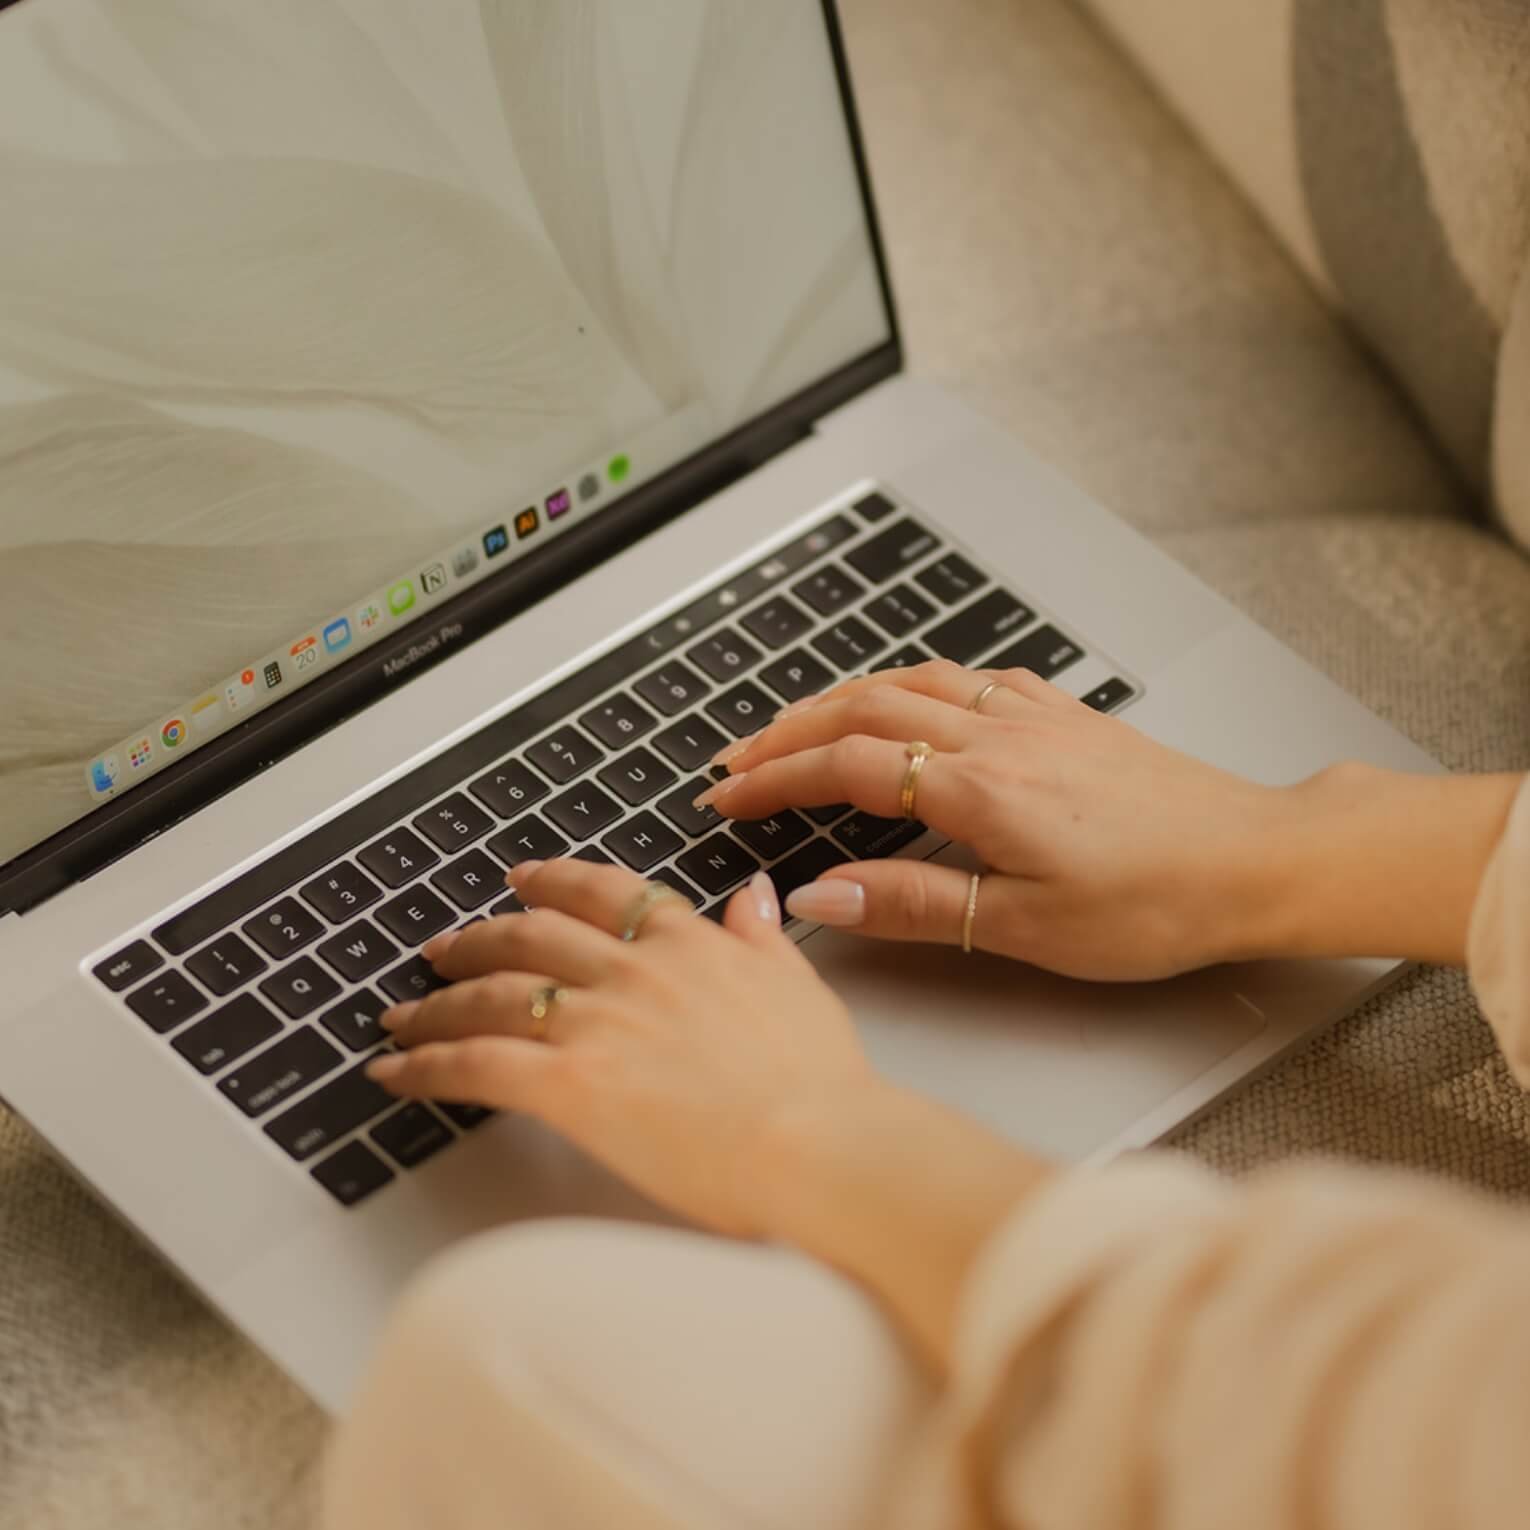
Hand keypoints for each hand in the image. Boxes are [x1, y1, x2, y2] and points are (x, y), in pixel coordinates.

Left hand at [367, 860, 871, 1237]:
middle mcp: (633, 969)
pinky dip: (426, 1065)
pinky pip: (476, 1064)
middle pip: (529, 936)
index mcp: (688, 943)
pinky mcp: (569, 1084)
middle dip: (476, 940)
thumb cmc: (819, 1083)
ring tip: (403, 1014)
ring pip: (490, 995)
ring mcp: (597, 1022)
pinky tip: (396, 1071)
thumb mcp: (800, 986)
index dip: (552, 882)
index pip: (603, 893)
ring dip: (437, 1003)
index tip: (523, 880)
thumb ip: (763, 936)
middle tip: (442, 949)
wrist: (817, 1143)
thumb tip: (753, 894)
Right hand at [699, 660, 1292, 980]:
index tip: (728, 800)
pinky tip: (908, 698)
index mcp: (982, 789)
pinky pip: (968, 678)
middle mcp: (999, 735)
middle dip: (788, 731)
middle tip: (736, 760)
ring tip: (796, 724)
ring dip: (841, 699)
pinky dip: (914, 682)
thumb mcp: (1026, 926)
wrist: (1257, 860)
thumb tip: (824, 895)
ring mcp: (1033, 716)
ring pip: (911, 682)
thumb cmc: (1158, 903)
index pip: (847, 766)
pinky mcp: (1064, 716)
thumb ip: (916, 905)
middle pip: (864, 710)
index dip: (777, 780)